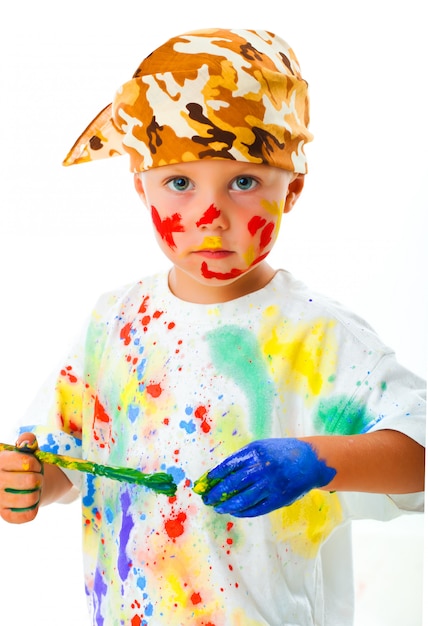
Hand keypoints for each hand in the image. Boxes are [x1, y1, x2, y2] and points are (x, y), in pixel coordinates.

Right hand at [0, 433, 42, 523]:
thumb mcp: (23, 450)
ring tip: (33, 489)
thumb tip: (29, 443)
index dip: (36, 463)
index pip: (26, 462)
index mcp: (0, 462)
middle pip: (31, 481)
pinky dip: (34, 508)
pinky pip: (28, 515)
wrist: (18, 485)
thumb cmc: (21, 465)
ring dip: (37, 492)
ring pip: (31, 498)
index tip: (35, 465)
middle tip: (36, 477)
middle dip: (39, 478)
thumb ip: (27, 441)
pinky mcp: (5, 515)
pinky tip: (30, 502)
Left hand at [195, 438, 335, 516]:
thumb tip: (218, 475)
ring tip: (218, 507)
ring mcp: (270, 485)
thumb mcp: (261, 447)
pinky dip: (242, 512)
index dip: (213, 477)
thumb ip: (242, 459)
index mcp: (255, 452)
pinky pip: (255, 509)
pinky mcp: (278, 499)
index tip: (203, 483)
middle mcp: (262, 468)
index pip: (227, 466)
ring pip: (242, 500)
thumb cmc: (281, 452)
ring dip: (226, 505)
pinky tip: (234, 511)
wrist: (310, 461)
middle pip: (232, 484)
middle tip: (206, 498)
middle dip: (215, 493)